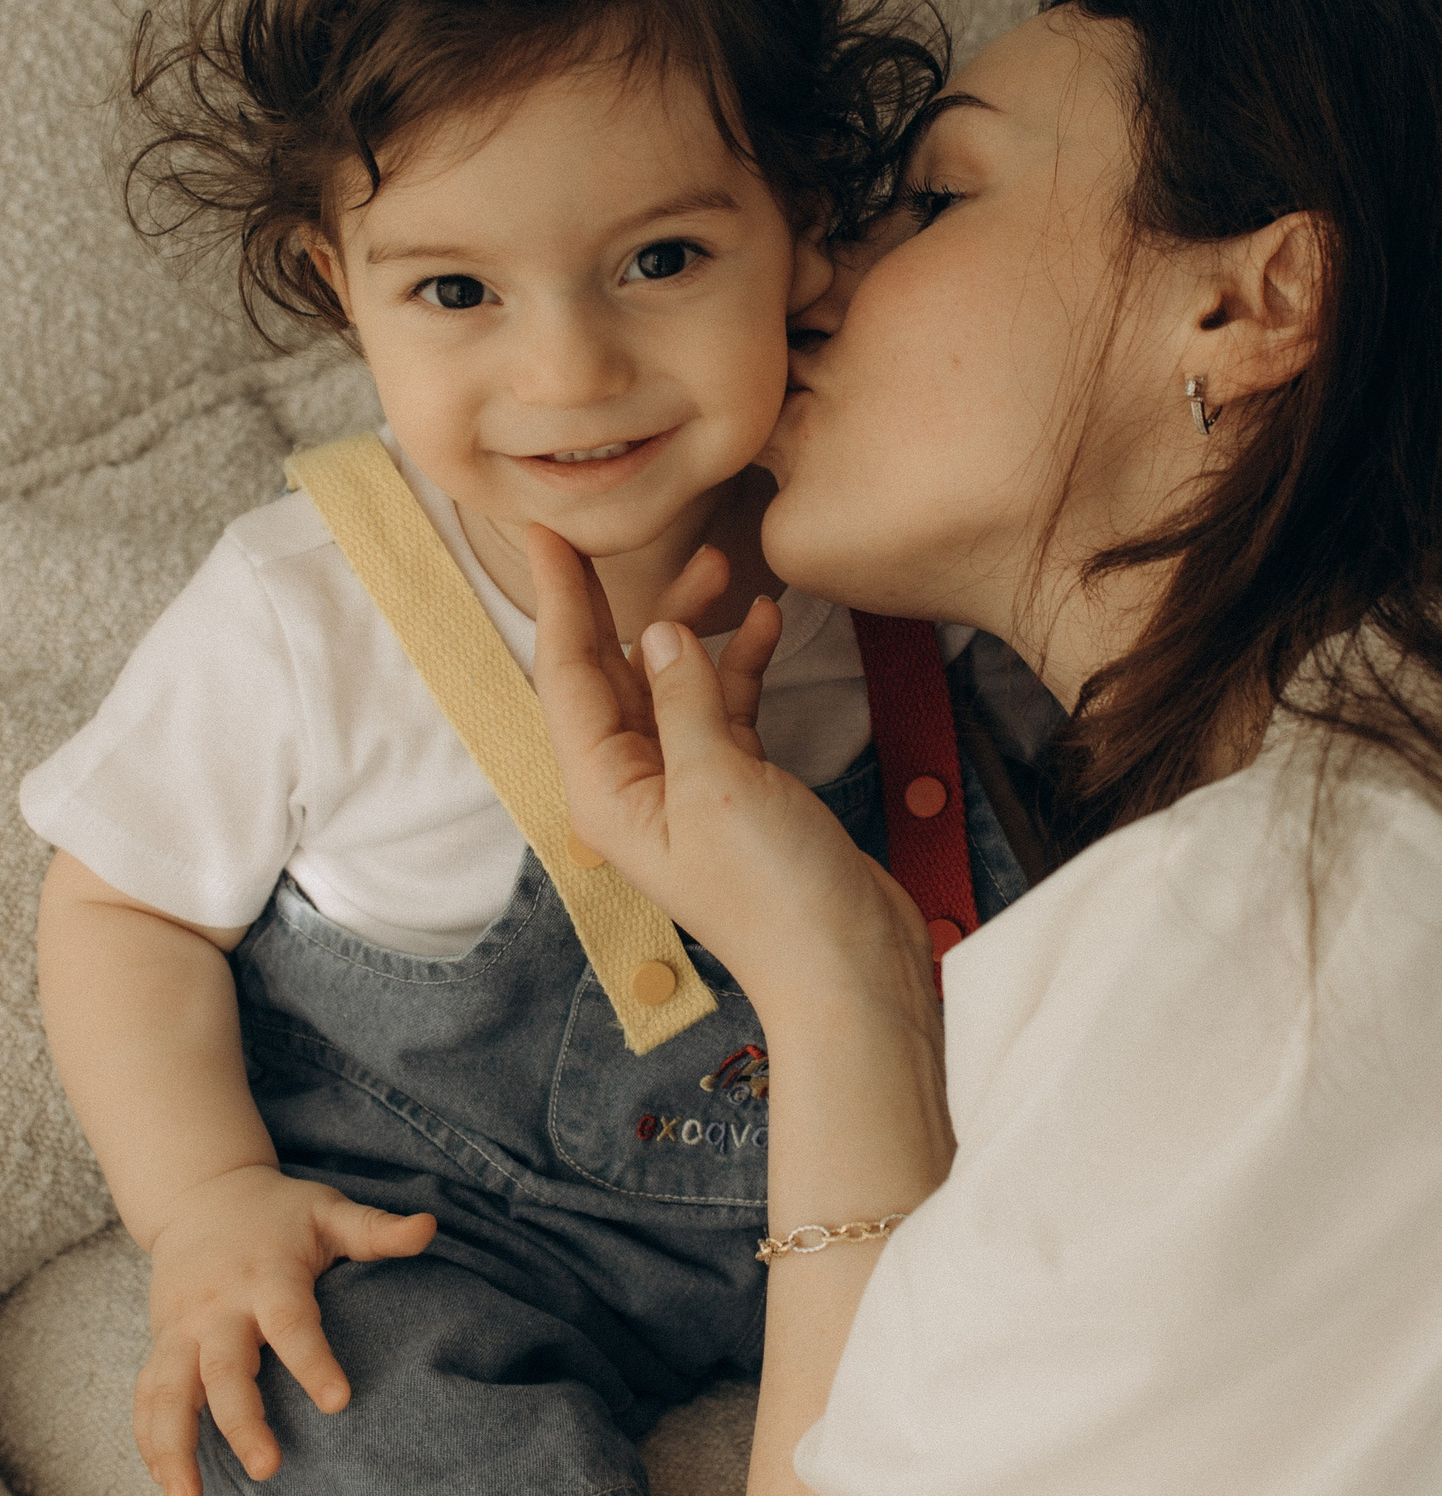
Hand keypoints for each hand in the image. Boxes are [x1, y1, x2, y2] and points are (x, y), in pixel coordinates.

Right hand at [136, 1162, 434, 1495]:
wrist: (202, 1196)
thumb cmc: (279, 1213)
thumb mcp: (329, 1211)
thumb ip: (376, 1229)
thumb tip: (429, 1228)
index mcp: (267, 1275)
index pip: (291, 1323)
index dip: (313, 1362)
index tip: (338, 1402)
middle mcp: (219, 1307)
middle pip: (225, 1369)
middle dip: (242, 1421)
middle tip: (268, 1469)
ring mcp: (183, 1329)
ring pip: (168, 1391)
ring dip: (172, 1446)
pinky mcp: (161, 1344)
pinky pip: (147, 1397)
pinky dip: (150, 1440)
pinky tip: (167, 1483)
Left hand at [526, 526, 934, 1032]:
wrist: (844, 966)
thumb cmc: (774, 895)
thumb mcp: (720, 781)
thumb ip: (686, 699)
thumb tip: (660, 631)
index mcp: (603, 789)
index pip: (566, 673)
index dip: (558, 597)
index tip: (544, 531)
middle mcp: (633, 785)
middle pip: (613, 671)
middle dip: (629, 600)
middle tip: (635, 529)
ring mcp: (686, 786)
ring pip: (673, 683)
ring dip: (695, 627)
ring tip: (727, 567)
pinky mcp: (737, 788)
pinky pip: (724, 708)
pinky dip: (741, 666)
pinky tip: (768, 623)